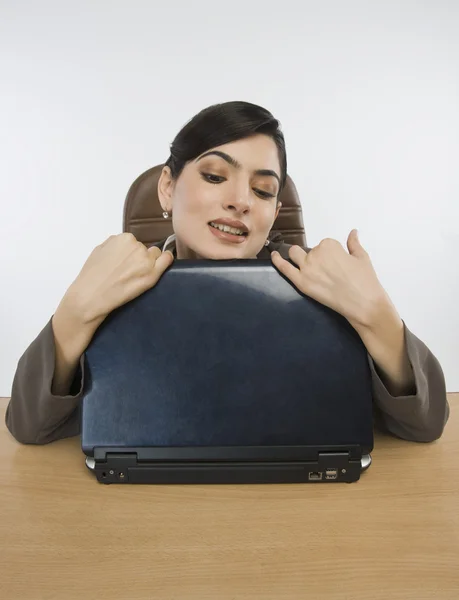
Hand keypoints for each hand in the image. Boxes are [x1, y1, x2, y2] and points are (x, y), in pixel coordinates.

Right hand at [63, 233, 173, 325]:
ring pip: (155, 256)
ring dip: (150, 263)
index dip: (131, 253)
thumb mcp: (100, 249)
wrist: (91, 295)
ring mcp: (146, 261)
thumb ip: (115, 244)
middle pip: (145, 249)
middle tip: (129, 270)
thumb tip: (124, 246)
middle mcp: (137, 247)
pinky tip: (164, 263)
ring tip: (135, 275)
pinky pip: (166, 261)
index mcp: (125, 238)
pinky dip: (166, 260)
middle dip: (140, 258)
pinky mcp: (151, 275)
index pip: (134, 243)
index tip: (125, 261)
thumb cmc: (92, 275)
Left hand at [271, 229, 390, 327]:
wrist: (362, 303)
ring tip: (304, 265)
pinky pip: (285, 268)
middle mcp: (316, 253)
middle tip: (326, 270)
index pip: (324, 245)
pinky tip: (274, 255)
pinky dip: (277, 261)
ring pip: (294, 255)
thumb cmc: (365, 280)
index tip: (336, 264)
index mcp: (329, 245)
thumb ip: (353, 243)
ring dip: (297, 256)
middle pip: (309, 251)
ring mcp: (306, 268)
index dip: (330, 255)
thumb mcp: (361, 257)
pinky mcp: (301, 282)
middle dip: (315, 257)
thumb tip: (353, 232)